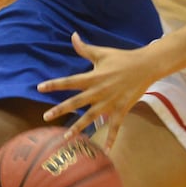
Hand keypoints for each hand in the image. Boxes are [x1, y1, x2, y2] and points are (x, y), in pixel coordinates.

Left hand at [37, 33, 161, 142]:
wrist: (146, 66)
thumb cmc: (122, 58)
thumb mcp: (102, 53)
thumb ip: (85, 49)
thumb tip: (72, 35)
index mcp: (93, 77)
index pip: (70, 81)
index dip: (54, 84)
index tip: (39, 88)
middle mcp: (99, 91)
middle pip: (76, 102)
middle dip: (60, 110)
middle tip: (46, 117)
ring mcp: (110, 102)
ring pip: (90, 117)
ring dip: (77, 128)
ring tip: (65, 137)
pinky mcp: (121, 110)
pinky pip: (114, 127)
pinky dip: (111, 139)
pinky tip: (106, 151)